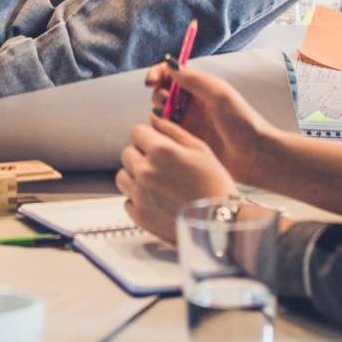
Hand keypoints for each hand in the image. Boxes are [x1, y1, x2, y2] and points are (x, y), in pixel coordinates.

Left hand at [116, 119, 237, 245]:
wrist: (218, 222)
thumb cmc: (214, 184)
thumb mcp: (200, 148)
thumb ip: (173, 130)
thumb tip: (154, 119)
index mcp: (160, 151)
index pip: (136, 132)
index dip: (147, 136)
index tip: (155, 144)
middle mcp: (145, 171)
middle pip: (128, 153)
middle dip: (141, 155)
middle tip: (161, 166)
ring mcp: (139, 194)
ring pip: (123, 176)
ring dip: (135, 176)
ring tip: (157, 183)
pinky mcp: (139, 215)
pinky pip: (127, 200)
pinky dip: (138, 198)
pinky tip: (157, 199)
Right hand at [146, 63, 280, 186]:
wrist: (254, 155)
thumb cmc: (243, 122)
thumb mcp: (219, 94)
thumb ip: (193, 79)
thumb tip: (169, 64)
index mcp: (201, 87)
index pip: (171, 74)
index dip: (158, 74)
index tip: (152, 81)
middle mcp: (192, 103)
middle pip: (162, 92)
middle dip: (159, 95)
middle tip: (168, 103)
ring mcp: (188, 123)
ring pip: (160, 113)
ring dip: (159, 114)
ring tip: (172, 122)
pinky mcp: (186, 142)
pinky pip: (164, 133)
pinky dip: (161, 132)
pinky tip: (171, 136)